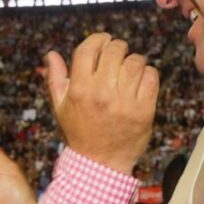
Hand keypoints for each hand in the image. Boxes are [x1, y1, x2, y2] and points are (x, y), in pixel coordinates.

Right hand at [44, 32, 158, 173]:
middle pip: (115, 51)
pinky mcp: (144, 111)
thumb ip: (56, 79)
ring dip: (135, 60)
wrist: (101, 164)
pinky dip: (148, 74)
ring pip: (136, 62)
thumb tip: (52, 54)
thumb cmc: (80, 132)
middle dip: (118, 47)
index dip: (98, 39)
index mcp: (79, 89)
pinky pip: (151, 78)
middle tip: (119, 54)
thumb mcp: (61, 107)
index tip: (104, 40)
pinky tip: (141, 80)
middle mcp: (101, 93)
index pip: (88, 49)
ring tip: (130, 68)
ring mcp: (124, 102)